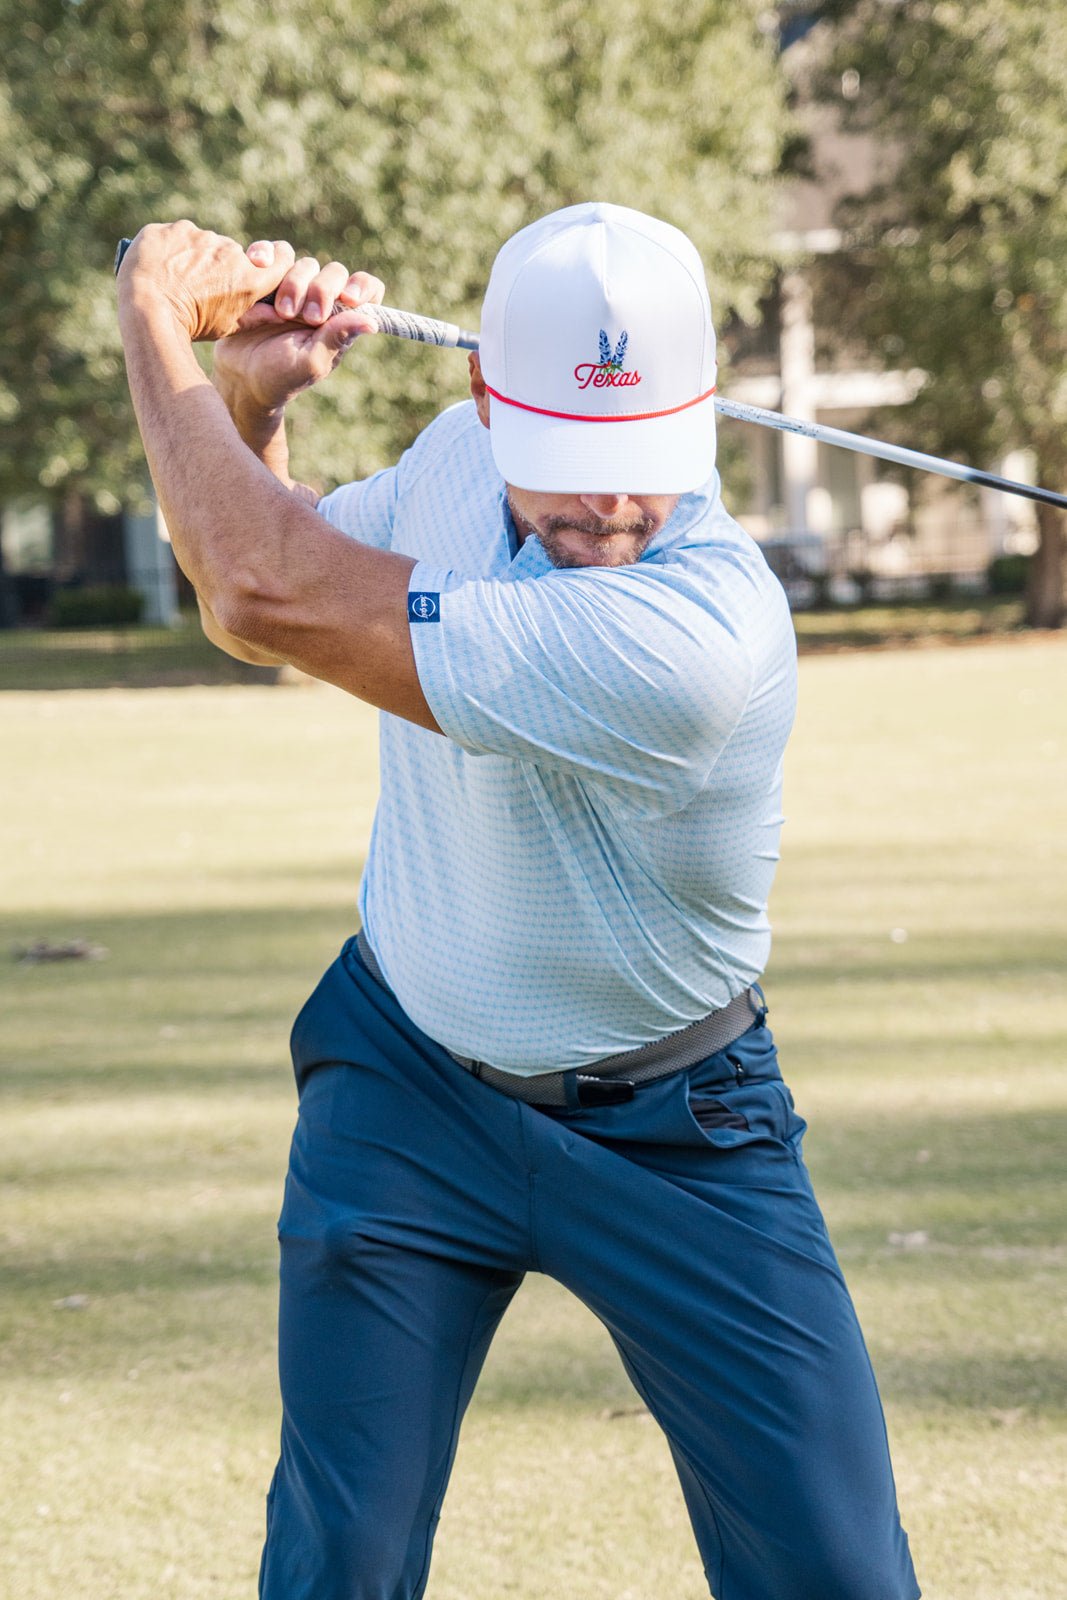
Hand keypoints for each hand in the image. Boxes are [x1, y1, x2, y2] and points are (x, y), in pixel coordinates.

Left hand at [117, 221, 299, 341]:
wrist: (149, 310)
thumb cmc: (191, 325)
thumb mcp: (228, 327)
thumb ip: (256, 316)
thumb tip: (279, 314)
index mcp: (249, 278)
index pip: (279, 260)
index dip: (272, 263)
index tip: (260, 269)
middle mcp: (231, 252)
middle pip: (232, 255)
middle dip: (221, 266)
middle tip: (199, 287)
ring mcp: (203, 236)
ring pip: (204, 243)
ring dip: (195, 256)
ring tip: (176, 279)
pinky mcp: (176, 228)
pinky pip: (178, 235)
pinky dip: (172, 247)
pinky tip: (161, 266)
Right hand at [213, 245, 383, 413]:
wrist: (238, 375)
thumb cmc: (280, 376)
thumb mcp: (310, 363)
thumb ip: (337, 339)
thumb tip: (372, 323)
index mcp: (340, 320)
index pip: (367, 290)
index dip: (362, 286)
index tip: (348, 298)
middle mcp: (320, 299)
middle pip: (334, 272)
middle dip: (321, 291)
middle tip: (307, 318)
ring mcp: (293, 285)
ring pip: (304, 262)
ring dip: (293, 284)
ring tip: (279, 313)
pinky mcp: (266, 277)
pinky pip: (271, 252)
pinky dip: (265, 253)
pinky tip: (259, 265)